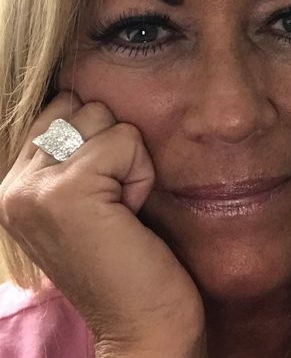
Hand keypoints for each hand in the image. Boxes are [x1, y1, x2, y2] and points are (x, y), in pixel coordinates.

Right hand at [0, 91, 205, 356]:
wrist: (140, 322)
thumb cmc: (125, 256)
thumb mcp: (86, 202)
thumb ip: (72, 156)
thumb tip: (89, 103)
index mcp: (14, 185)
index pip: (59, 108)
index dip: (98, 138)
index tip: (105, 189)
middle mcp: (14, 185)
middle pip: (84, 106)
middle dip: (114, 146)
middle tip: (115, 200)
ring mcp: (35, 188)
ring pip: (104, 118)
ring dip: (128, 159)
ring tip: (122, 206)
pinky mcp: (68, 192)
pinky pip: (125, 141)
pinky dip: (140, 174)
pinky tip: (131, 213)